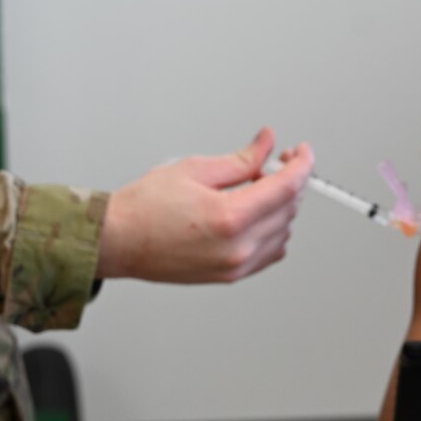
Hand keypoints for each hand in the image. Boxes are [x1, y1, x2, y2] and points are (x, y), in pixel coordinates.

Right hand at [97, 128, 314, 284]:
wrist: (119, 241)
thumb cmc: (144, 207)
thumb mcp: (195, 169)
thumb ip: (240, 159)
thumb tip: (266, 144)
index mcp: (229, 217)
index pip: (287, 188)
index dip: (301, 165)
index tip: (301, 152)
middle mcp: (238, 247)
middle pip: (289, 209)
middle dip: (290, 181)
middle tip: (275, 162)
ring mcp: (236, 266)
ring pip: (284, 231)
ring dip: (280, 206)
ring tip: (255, 188)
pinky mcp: (230, 276)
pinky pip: (270, 252)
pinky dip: (272, 230)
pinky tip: (254, 213)